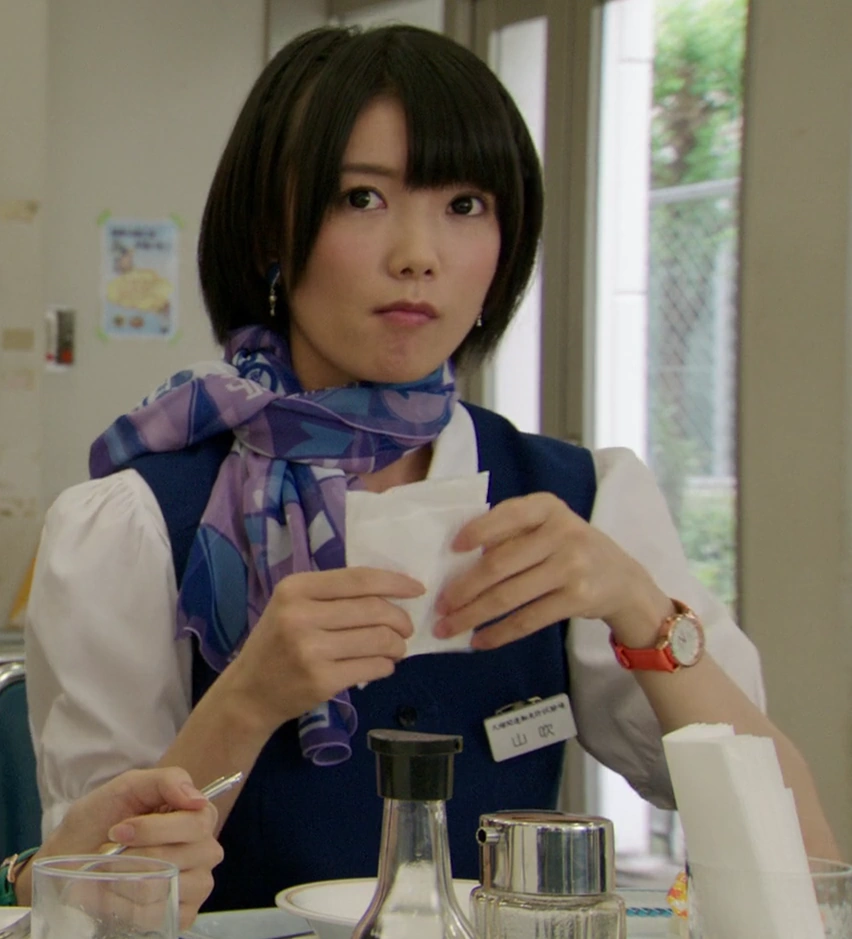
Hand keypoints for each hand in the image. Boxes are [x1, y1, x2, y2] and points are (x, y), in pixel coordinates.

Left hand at [34, 767, 222, 928]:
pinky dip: (127, 907)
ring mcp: (195, 886)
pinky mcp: (180, 916)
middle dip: (136, 855)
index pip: (197, 824)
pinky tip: (117, 894)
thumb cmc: (100, 819)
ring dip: (128, 880)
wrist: (68, 859)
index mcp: (197, 816)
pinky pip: (158, 916)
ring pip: (167, 888)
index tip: (120, 830)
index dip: (155, 829)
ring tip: (112, 872)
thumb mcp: (128, 787)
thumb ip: (167, 781)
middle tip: (111, 851)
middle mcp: (205, 851)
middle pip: (184, 857)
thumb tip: (198, 799)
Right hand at [221, 567, 423, 732]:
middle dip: (400, 619)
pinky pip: (372, 667)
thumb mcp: (293, 605)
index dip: (394, 582)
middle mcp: (300, 616)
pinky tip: (382, 665)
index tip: (417, 589)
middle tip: (406, 627)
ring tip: (396, 648)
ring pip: (378, 639)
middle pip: (374, 609)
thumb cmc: (277, 642)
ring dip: (397, 644)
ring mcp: (310, 650)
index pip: (358, 579)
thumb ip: (332, 593)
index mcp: (295, 588)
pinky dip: (386, 666)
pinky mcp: (321, 681)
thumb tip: (392, 589)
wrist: (249, 692)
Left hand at [434, 492, 670, 650]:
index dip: (477, 532)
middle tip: (439, 605)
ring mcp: (571, 567)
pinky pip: (527, 620)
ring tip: (448, 627)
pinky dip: (499, 633)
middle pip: (499, 563)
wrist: (623, 580)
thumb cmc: (570, 549)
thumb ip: (513, 533)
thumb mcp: (548, 527)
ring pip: (508, 596)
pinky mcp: (576, 599)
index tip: (451, 550)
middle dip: (463, 588)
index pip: (507, 515)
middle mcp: (561, 533)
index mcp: (547, 508)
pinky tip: (479, 641)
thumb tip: (458, 560)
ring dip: (472, 615)